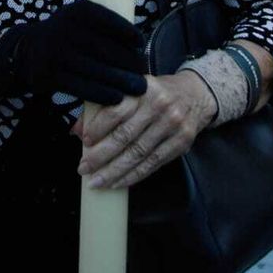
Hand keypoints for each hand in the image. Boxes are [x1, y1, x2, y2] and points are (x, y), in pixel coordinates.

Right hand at [0, 0, 146, 105]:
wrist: (26, 51)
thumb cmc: (67, 37)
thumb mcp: (80, 21)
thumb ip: (104, 28)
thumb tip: (139, 48)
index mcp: (78, 11)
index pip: (108, 20)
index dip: (127, 33)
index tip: (141, 45)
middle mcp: (65, 28)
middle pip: (105, 48)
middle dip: (128, 62)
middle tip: (143, 72)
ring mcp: (56, 52)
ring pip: (95, 69)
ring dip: (120, 81)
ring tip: (138, 88)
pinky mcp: (49, 75)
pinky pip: (81, 86)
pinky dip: (102, 93)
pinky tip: (116, 98)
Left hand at [74, 72, 214, 189]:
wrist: (196, 95)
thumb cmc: (156, 94)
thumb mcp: (133, 91)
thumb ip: (105, 108)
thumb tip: (77, 130)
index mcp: (143, 89)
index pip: (116, 110)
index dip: (98, 128)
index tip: (84, 141)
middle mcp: (159, 105)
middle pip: (125, 136)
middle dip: (101, 156)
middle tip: (84, 168)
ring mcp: (172, 125)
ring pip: (138, 154)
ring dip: (115, 171)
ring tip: (97, 182)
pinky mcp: (181, 142)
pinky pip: (153, 163)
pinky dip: (134, 176)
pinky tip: (118, 182)